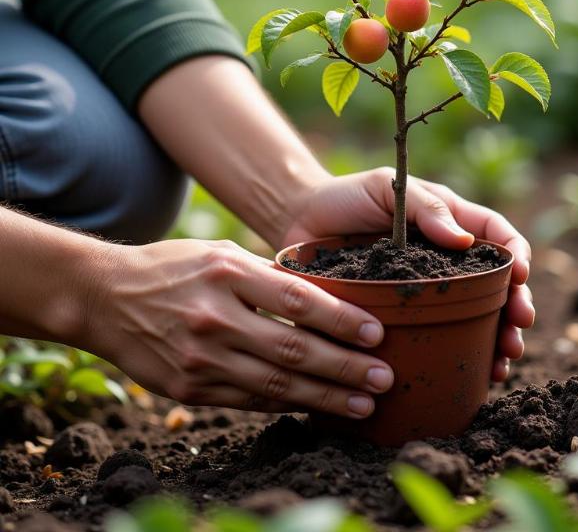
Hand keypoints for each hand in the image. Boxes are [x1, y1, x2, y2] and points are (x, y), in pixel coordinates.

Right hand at [88, 239, 393, 416]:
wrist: (106, 298)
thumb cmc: (173, 268)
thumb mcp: (220, 255)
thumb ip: (267, 276)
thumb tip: (323, 300)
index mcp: (227, 274)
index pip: (297, 300)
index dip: (341, 320)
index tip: (376, 333)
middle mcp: (215, 317)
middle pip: (293, 348)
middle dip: (346, 367)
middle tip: (385, 377)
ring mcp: (200, 358)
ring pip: (276, 383)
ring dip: (326, 397)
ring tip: (365, 403)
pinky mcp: (189, 388)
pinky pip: (250, 400)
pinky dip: (288, 403)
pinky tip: (319, 407)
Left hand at [281, 168, 533, 381]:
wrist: (300, 221)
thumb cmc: (347, 197)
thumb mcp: (389, 188)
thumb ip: (426, 208)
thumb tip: (465, 243)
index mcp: (449, 222)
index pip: (497, 236)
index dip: (517, 255)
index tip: (520, 278)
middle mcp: (446, 260)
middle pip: (497, 285)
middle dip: (515, 309)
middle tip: (516, 333)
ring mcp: (427, 290)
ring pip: (478, 317)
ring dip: (497, 340)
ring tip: (503, 362)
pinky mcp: (403, 315)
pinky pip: (439, 337)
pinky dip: (462, 356)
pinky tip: (475, 375)